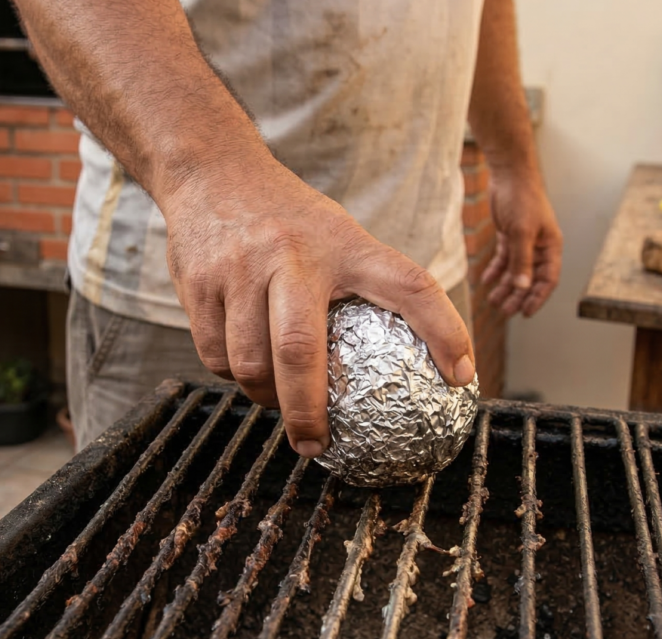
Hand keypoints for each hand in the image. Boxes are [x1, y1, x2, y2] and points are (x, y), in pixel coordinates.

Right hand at [161, 155, 474, 457]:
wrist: (212, 169)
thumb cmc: (289, 218)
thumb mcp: (338, 234)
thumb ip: (367, 283)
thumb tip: (413, 359)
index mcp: (345, 244)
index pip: (410, 285)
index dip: (444, 331)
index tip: (461, 377)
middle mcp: (293, 255)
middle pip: (301, 350)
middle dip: (309, 411)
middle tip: (318, 445)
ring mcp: (240, 269)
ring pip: (250, 363)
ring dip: (266, 398)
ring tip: (279, 404)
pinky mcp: (199, 283)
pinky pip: (215, 356)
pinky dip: (231, 376)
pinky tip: (246, 370)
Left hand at [481, 172, 562, 316]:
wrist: (510, 174)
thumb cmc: (522, 199)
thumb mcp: (522, 232)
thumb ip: (521, 261)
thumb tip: (523, 287)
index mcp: (550, 247)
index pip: (548, 280)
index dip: (538, 298)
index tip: (525, 313)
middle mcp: (540, 247)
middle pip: (531, 279)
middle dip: (518, 296)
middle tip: (504, 311)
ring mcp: (525, 241)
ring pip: (516, 271)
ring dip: (505, 286)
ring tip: (493, 301)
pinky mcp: (510, 235)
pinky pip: (504, 259)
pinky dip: (495, 270)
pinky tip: (485, 281)